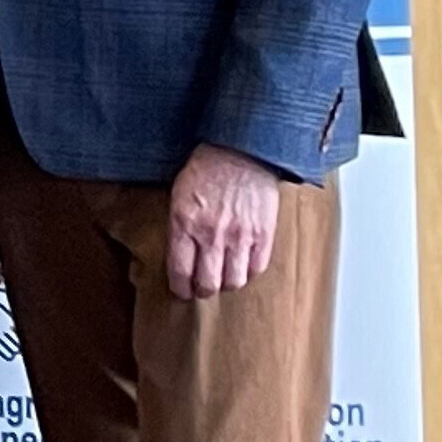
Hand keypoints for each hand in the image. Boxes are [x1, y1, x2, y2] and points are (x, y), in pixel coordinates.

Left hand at [167, 142, 280, 299]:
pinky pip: (257, 268)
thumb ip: (179, 226)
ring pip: (234, 281)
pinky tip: (243, 265)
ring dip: (227, 283)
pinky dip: (249, 272)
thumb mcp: (179, 195)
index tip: (181, 290)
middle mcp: (211, 235)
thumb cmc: (206, 169)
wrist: (240, 150)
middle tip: (202, 288)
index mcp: (185, 224)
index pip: (180, 272)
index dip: (180, 287)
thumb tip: (180, 254)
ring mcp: (240, 237)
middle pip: (208, 284)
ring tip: (223, 278)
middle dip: (202, 291)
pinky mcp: (263, 235)